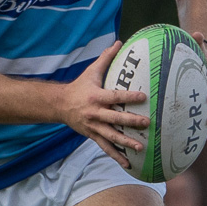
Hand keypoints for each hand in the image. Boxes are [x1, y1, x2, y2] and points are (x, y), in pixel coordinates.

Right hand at [54, 42, 148, 166]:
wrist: (59, 105)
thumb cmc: (80, 86)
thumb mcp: (92, 71)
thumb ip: (106, 58)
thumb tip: (120, 42)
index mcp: (96, 97)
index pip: (115, 96)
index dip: (128, 97)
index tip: (143, 97)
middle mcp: (95, 113)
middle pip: (114, 119)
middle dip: (130, 122)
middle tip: (146, 123)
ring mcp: (93, 127)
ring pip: (111, 137)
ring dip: (125, 143)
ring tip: (140, 148)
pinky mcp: (92, 136)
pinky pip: (105, 147)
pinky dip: (116, 156)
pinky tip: (128, 163)